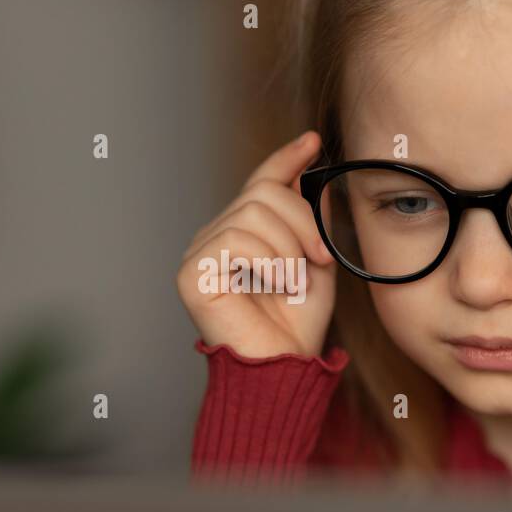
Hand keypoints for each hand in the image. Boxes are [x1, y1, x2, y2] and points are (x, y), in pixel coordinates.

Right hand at [176, 130, 336, 358]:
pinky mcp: (191, 274)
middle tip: (321, 257)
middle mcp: (214, 238)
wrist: (282, 369)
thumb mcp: (316, 266)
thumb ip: (312, 223)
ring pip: (251, 213)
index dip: (285, 159)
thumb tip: (311, 175)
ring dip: (287, 246)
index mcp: (241, 235)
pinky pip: (235, 239)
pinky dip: (266, 259)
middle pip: (262, 192)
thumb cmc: (295, 327)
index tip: (312, 142)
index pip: (259, 184)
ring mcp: (198, 255)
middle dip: (302, 220)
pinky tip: (272, 284)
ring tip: (293, 280)